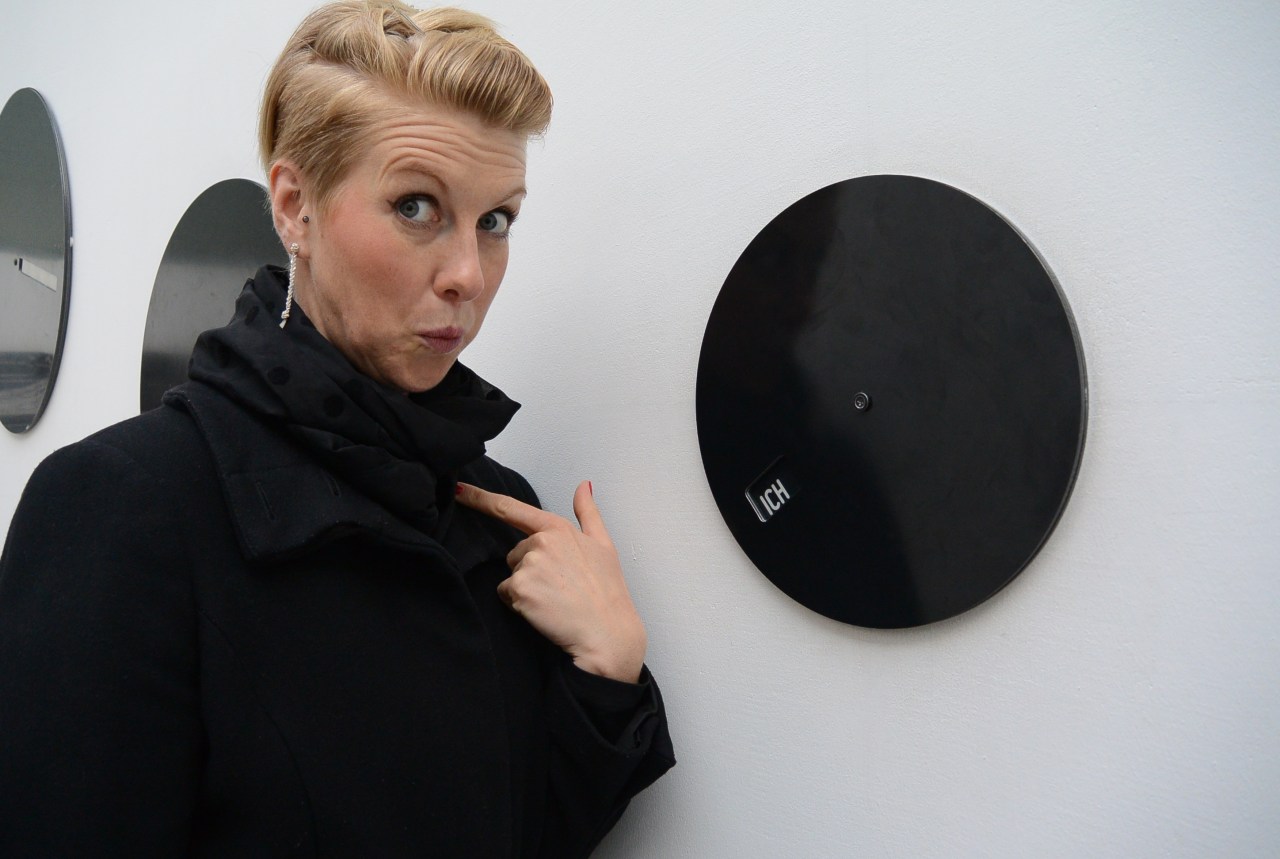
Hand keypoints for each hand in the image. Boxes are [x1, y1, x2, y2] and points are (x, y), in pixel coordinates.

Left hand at [454, 480, 646, 682]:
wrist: (607, 632)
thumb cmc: (608, 592)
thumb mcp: (604, 544)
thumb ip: (588, 512)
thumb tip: (584, 486)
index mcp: (557, 528)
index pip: (510, 508)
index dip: (479, 498)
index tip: (457, 490)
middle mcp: (540, 542)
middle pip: (515, 553)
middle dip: (531, 569)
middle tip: (560, 586)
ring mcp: (529, 565)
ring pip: (512, 574)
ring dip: (526, 587)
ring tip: (555, 598)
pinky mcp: (520, 589)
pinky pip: (507, 594)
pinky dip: (520, 604)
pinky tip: (545, 610)